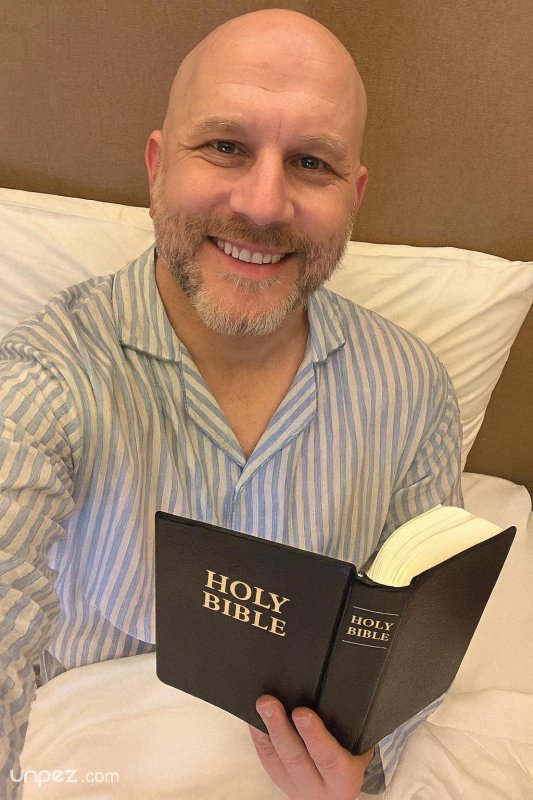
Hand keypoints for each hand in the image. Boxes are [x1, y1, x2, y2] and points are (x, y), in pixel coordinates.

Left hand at [249, 695, 373, 799]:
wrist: (335, 795)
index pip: (328, 758)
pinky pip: (266, 758)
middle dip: (280, 728)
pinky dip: (259, 736)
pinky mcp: (279, 780)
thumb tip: (340, 693)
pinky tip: (255, 718)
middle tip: (270, 703)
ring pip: (277, 759)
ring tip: (262, 705)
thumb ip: (350, 730)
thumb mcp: (358, 750)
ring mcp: (295, 786)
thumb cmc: (350, 763)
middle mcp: (318, 787)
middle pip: (295, 758)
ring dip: (267, 729)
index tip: (302, 713)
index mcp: (343, 778)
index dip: (314, 736)